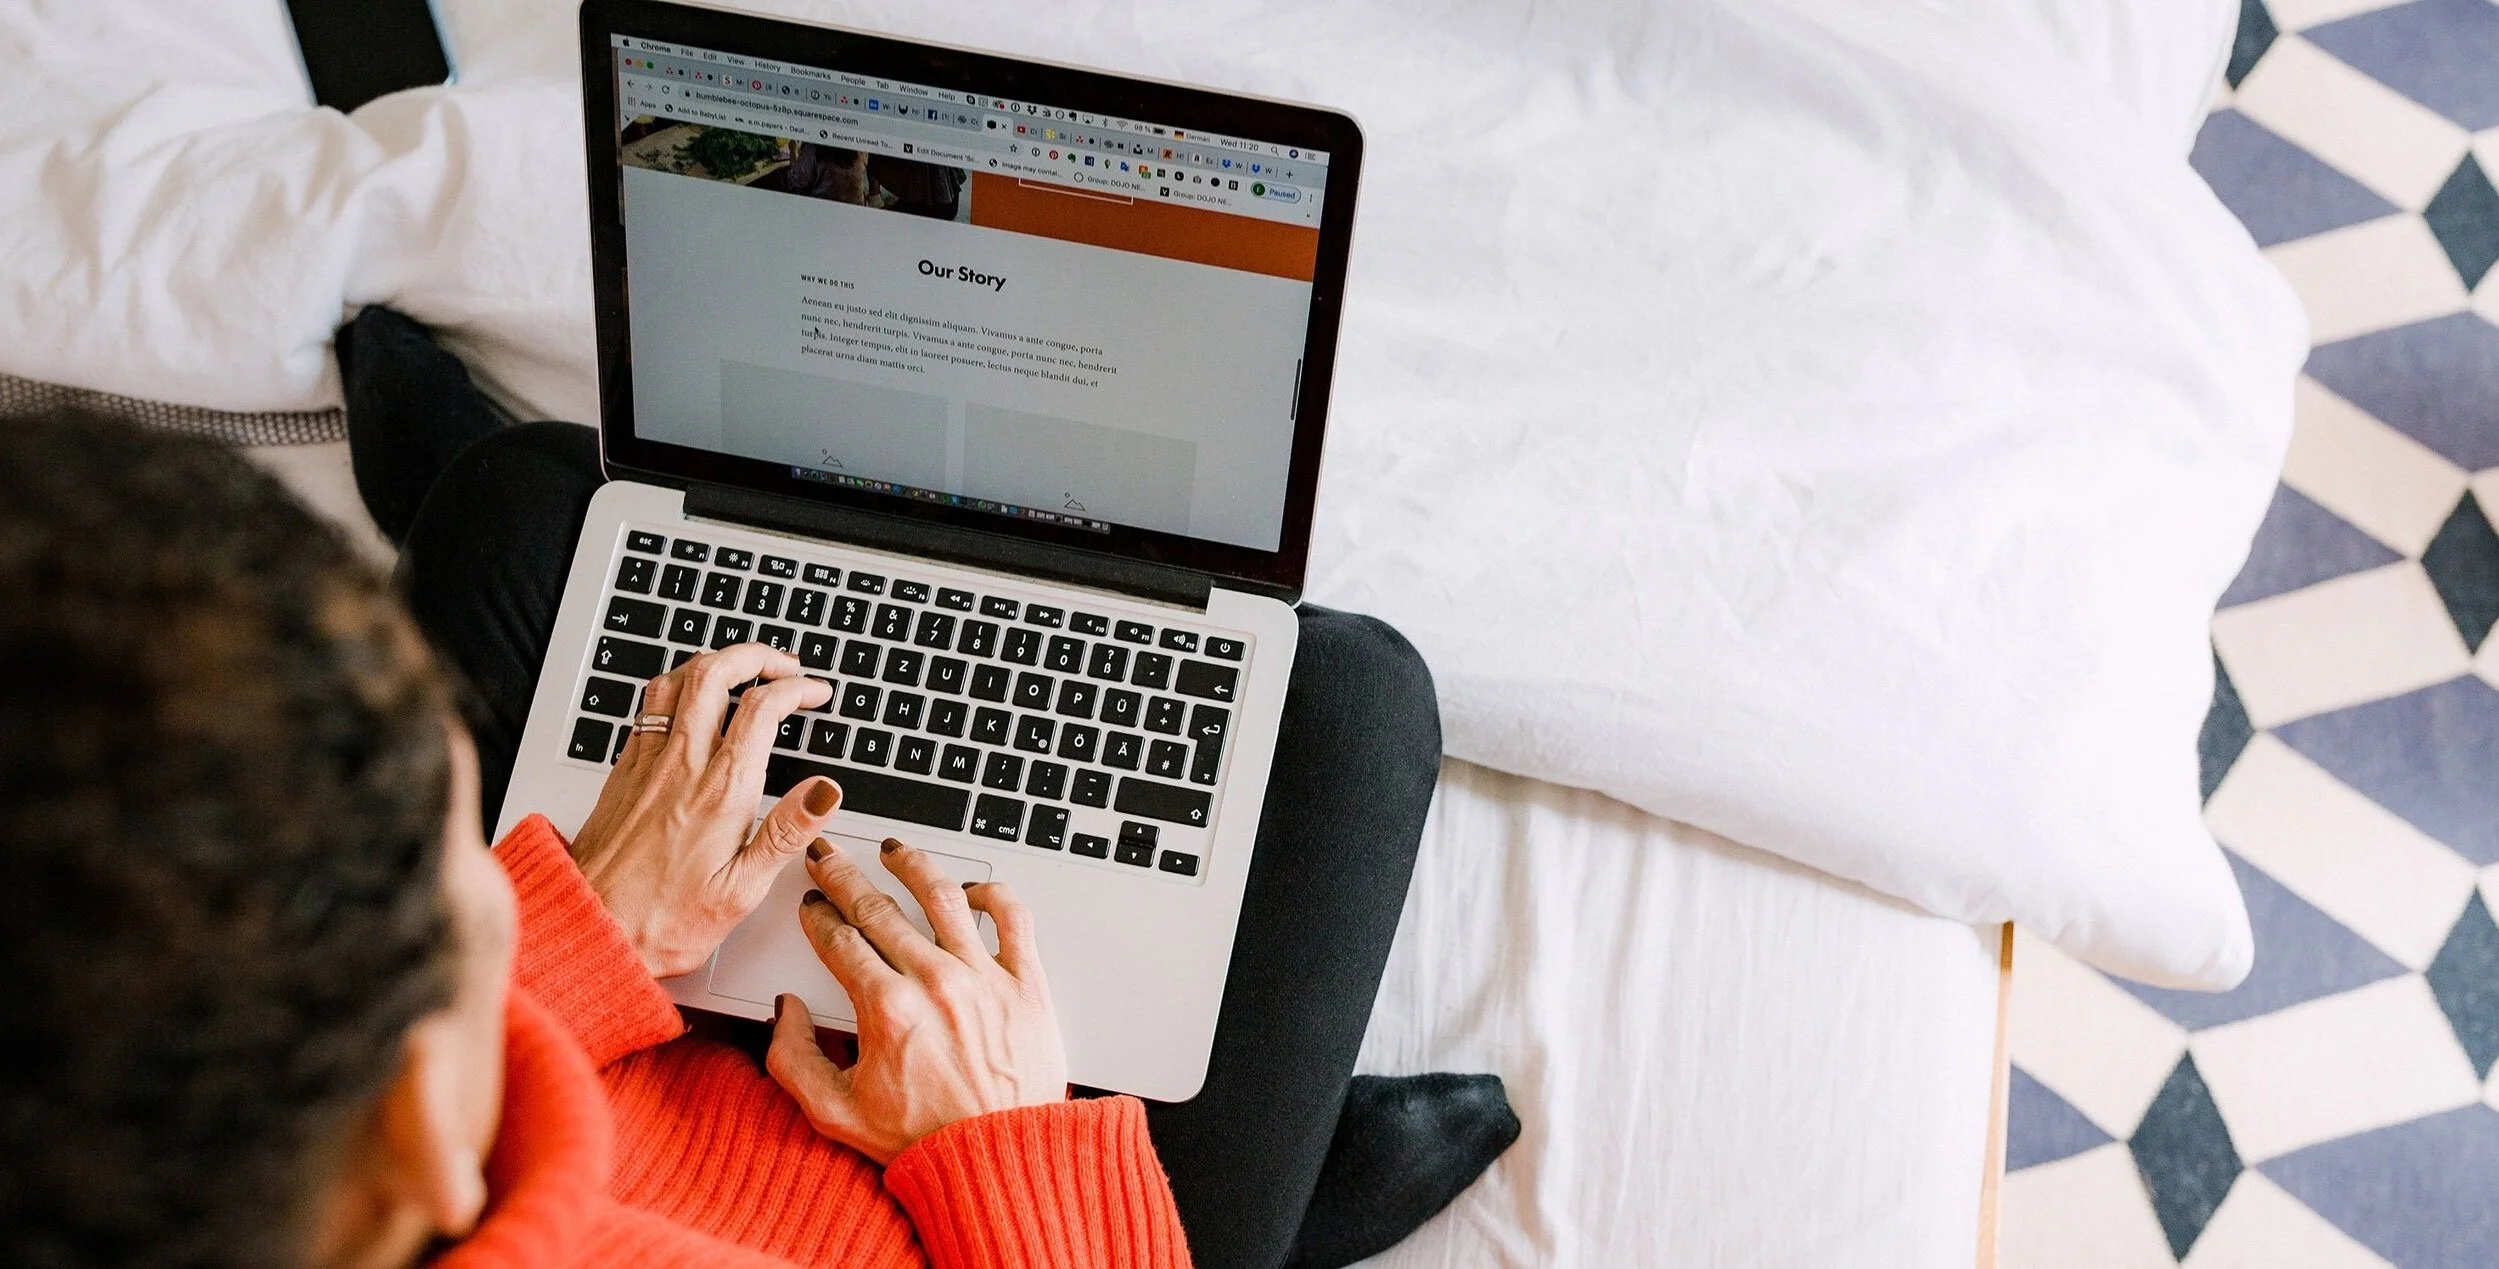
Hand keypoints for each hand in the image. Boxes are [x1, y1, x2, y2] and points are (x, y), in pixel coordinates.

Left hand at [569, 643, 839, 977]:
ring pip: (677, 679)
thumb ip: (786, 832)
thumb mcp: (741, 890)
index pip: (763, 709)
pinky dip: (679, 686)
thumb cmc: (660, 921)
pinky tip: (691, 703)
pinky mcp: (623, 771)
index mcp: (721, 792)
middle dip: (757, 656)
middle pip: (716, 673)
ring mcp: (647, 763)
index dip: (797, 689)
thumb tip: (825, 791)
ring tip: (741, 669)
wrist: (586, 929)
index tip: (815, 693)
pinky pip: (650, 706)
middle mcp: (681, 767)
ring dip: (715, 662)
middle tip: (784, 665)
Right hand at [766, 838, 1067, 1163]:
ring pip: (943, 896)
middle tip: (830, 857)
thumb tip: (785, 1011)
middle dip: (845, 876)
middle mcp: (934, 983)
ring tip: (895, 850)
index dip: (818, 917)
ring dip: (913, 865)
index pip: (839, 940)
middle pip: (879, 908)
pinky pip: (1012, 918)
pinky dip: (992, 893)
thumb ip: (793, 1059)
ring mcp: (984, 978)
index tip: (811, 907)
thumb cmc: (926, 1140)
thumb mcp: (835, 1113)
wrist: (999, 1161)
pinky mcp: (1026, 983)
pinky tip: (971, 889)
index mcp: (887, 1010)